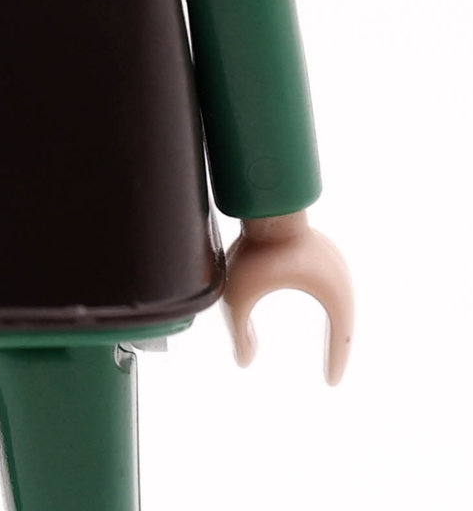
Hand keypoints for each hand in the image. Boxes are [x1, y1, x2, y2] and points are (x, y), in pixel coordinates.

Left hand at [221, 210, 352, 384]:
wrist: (263, 203)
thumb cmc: (253, 250)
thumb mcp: (240, 296)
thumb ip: (240, 330)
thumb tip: (243, 363)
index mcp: (333, 292)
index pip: (343, 337)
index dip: (337, 362)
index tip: (331, 383)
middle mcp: (341, 276)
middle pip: (347, 320)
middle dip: (341, 346)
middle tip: (332, 370)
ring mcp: (333, 259)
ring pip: (340, 299)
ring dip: (337, 321)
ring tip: (333, 345)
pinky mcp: (320, 247)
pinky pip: (328, 281)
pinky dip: (328, 299)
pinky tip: (319, 302)